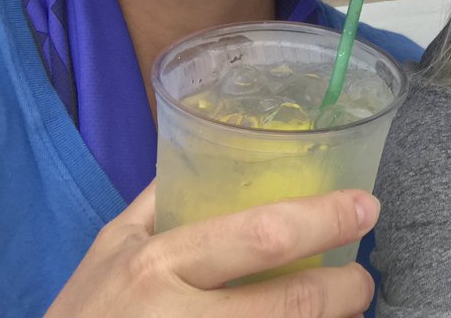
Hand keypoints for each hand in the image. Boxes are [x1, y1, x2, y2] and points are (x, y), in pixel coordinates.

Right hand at [44, 182, 378, 317]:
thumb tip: (213, 150)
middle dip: (342, 291)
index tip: (365, 206)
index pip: (259, 236)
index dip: (322, 221)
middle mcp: (180, 317)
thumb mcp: (112, 247)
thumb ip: (162, 200)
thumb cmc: (84, 314)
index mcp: (161, 264)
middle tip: (363, 279)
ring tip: (343, 311)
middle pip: (288, 306)